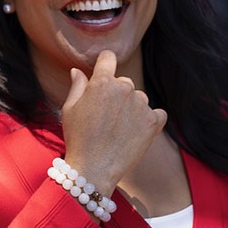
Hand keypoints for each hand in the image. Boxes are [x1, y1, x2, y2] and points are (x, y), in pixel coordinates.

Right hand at [61, 50, 166, 196]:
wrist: (93, 170)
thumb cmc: (78, 139)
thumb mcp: (70, 110)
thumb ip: (77, 86)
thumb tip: (78, 71)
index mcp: (102, 82)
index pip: (108, 58)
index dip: (105, 64)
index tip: (104, 73)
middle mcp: (124, 88)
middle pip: (123, 82)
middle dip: (116, 94)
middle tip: (106, 118)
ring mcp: (141, 104)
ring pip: (139, 99)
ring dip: (132, 109)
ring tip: (119, 130)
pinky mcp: (154, 121)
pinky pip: (157, 113)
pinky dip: (150, 120)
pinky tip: (136, 133)